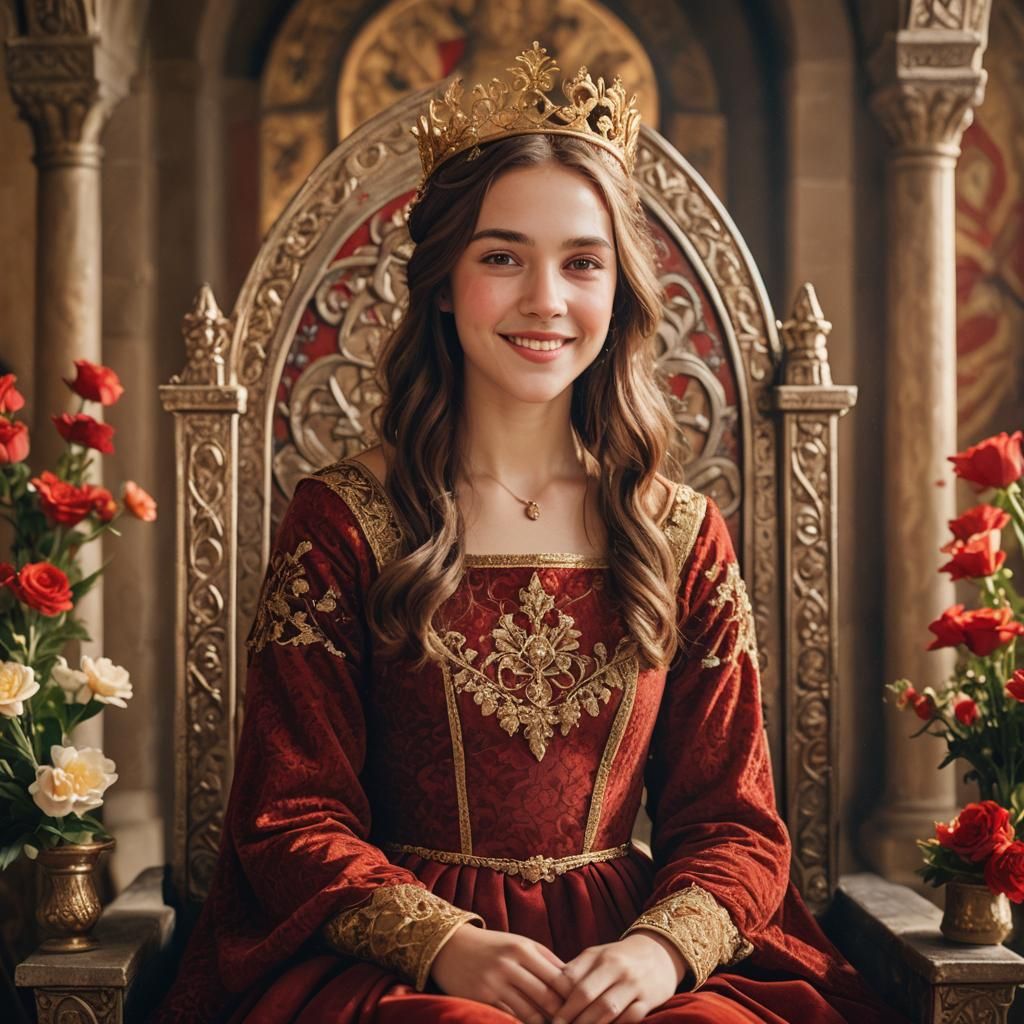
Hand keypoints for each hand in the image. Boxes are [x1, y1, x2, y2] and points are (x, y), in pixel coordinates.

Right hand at [431, 923, 573, 1022]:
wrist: (450, 946)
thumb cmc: (493, 946)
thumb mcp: (520, 943)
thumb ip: (546, 960)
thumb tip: (573, 982)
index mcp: (523, 949)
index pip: (558, 978)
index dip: (574, 996)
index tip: (586, 1007)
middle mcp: (509, 965)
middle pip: (547, 998)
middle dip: (564, 1015)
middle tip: (577, 1023)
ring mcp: (494, 984)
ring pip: (530, 1013)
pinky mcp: (482, 999)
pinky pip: (509, 1018)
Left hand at [552, 932, 685, 1023]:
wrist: (660, 953)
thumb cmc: (619, 958)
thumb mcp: (597, 956)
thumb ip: (576, 971)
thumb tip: (550, 989)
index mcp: (600, 957)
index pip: (572, 979)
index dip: (558, 1000)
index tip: (546, 1016)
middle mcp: (617, 968)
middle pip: (587, 995)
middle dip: (569, 1017)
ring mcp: (634, 984)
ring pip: (607, 1010)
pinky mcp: (649, 1000)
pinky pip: (630, 1019)